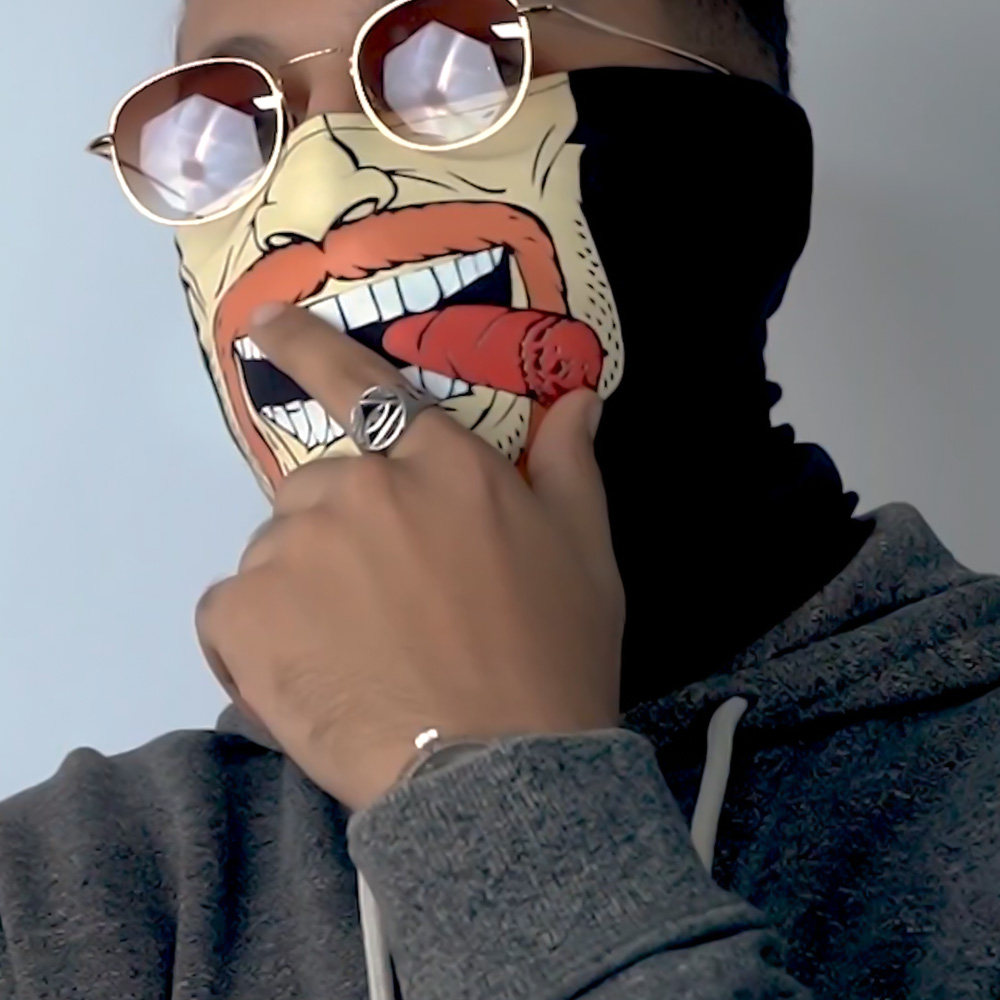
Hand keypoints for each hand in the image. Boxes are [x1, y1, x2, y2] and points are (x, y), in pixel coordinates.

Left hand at [195, 304, 624, 812]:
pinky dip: (253, 641)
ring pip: (276, 555)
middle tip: (380, 611)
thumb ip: (570, 466)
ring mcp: (298, 547)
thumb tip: (580, 397)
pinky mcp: (246, 612)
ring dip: (300, 594)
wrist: (499, 775)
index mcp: (440, 465)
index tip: (265, 322)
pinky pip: (231, 611)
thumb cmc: (552, 659)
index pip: (361, 383)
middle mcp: (363, 487)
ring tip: (352, 660)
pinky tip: (303, 681)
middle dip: (338, 536)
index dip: (307, 346)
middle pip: (316, 491)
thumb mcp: (585, 553)